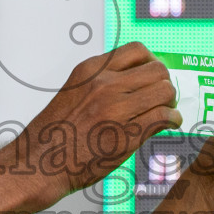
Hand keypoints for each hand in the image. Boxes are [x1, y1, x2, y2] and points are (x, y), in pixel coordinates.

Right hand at [0, 42, 180, 205]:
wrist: (40, 162)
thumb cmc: (54, 134)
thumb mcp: (74, 91)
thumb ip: (100, 82)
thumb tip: (129, 80)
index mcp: (91, 71)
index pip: (136, 50)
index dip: (151, 61)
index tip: (152, 74)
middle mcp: (105, 85)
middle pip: (156, 69)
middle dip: (164, 82)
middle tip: (162, 96)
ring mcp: (117, 109)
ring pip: (165, 91)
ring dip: (171, 101)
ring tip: (166, 111)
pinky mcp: (127, 134)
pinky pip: (163, 116)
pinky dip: (173, 119)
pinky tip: (169, 124)